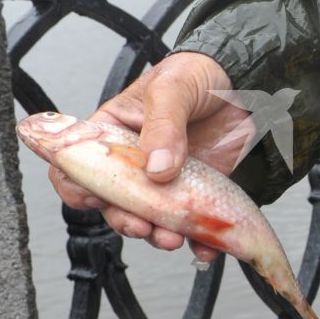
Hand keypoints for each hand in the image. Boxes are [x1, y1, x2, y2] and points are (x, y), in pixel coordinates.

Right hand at [48, 52, 253, 258]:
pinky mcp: (195, 191)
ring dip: (157, 235)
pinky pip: (191, 224)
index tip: (95, 196)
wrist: (244, 79)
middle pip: (113, 203)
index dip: (76, 186)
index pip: (75, 165)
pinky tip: (205, 245)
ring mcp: (164, 180)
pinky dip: (198, 240)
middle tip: (141, 225)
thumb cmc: (196, 73)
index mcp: (112, 133)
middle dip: (124, 220)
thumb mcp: (172, 87)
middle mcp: (133, 162)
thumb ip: (162, 124)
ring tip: (172, 237)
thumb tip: (156, 169)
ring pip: (149, 219)